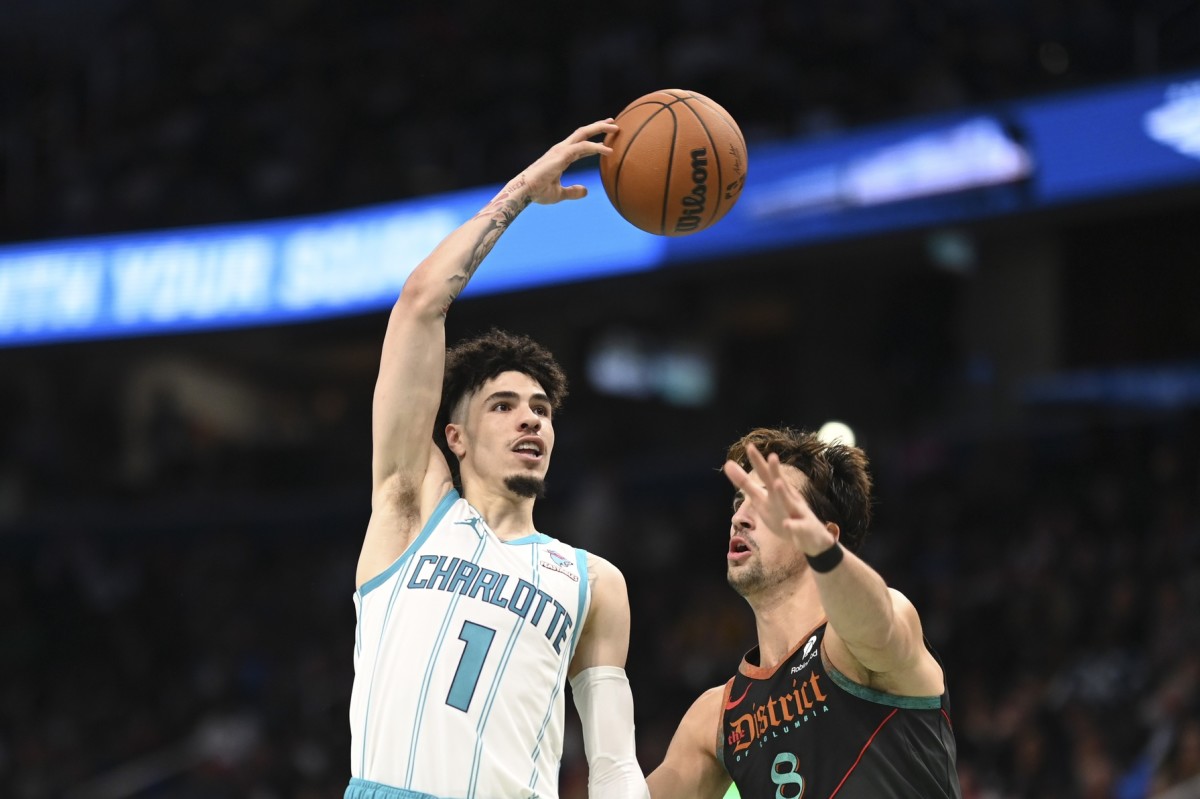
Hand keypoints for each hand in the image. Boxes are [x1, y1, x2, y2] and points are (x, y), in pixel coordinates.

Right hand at [516, 119, 617, 205]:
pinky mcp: (562, 154)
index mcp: (561, 156)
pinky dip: (596, 147)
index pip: (581, 145)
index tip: (607, 140)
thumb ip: (573, 191)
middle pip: (583, 132)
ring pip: (584, 134)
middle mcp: (561, 149)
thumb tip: (586, 191)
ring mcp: (561, 150)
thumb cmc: (537, 192)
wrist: (524, 191)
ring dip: (600, 129)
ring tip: (616, 128)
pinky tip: (609, 150)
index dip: (594, 142)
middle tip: (613, 123)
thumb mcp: (559, 193)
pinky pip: (583, 147)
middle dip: (599, 126)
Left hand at [722, 444, 836, 555]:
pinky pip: (797, 527)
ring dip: (784, 493)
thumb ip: (746, 484)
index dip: (758, 462)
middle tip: (772, 456)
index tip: (749, 446)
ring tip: (778, 483)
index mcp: (776, 491)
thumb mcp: (762, 499)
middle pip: (779, 483)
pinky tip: (787, 524)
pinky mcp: (803, 528)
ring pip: (790, 503)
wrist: (812, 538)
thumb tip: (727, 464)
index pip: (765, 474)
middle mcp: (787, 498)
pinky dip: (793, 525)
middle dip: (775, 471)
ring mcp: (797, 513)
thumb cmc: (785, 513)